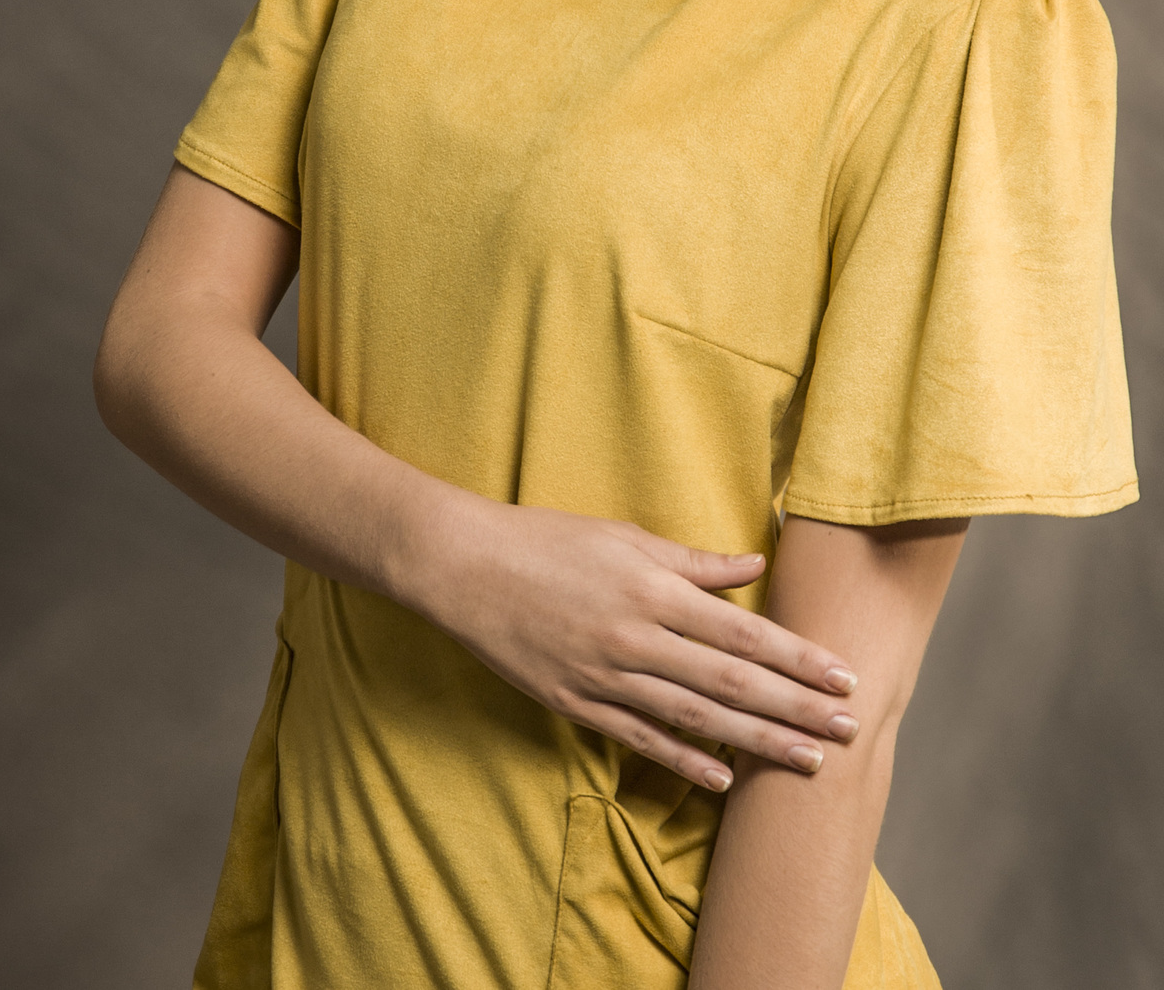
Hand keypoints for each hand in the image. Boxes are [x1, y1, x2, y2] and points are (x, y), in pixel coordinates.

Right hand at [401, 497, 859, 790]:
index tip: (845, 676)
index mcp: (653, 590)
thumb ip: (694, 562)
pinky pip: (639, 738)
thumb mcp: (625, 537)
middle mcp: (637, 637)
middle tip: (851, 729)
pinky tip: (724, 777)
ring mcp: (605, 676)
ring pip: (696, 718)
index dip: (799, 659)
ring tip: (807, 759)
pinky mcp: (574, 702)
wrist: (464, 566)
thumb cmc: (547, 539)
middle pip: (732, 682)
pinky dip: (684, 760)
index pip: (744, 633)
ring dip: (757, 741)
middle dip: (797, 708)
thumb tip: (756, 565)